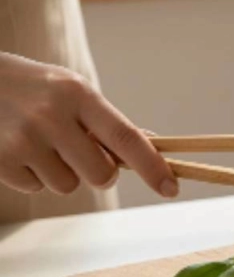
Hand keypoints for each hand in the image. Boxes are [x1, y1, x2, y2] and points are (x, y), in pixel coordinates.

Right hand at [0, 53, 177, 197]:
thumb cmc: (35, 88)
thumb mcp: (72, 91)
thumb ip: (107, 120)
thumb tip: (153, 145)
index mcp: (77, 94)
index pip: (125, 137)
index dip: (152, 166)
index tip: (171, 188)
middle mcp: (50, 116)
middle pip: (100, 174)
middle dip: (100, 172)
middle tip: (83, 153)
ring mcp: (22, 140)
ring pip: (68, 185)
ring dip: (63, 172)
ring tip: (42, 143)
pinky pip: (36, 188)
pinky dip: (33, 175)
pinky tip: (19, 148)